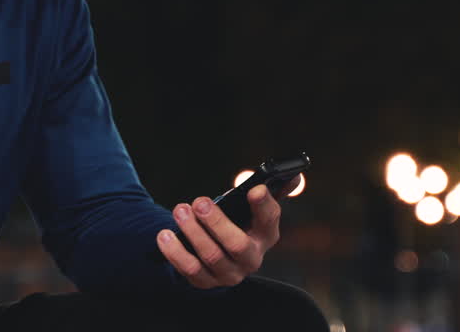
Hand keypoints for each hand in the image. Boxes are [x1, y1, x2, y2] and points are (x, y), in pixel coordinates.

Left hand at [156, 183, 288, 289]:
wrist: (219, 253)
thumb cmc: (238, 221)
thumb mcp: (252, 207)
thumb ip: (271, 189)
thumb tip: (294, 177)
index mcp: (266, 233)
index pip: (270, 219)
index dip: (263, 205)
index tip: (253, 189)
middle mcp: (252, 258)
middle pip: (237, 244)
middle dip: (216, 222)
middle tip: (199, 202)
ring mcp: (230, 273)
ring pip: (211, 256)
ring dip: (193, 233)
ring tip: (180, 211)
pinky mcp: (207, 282)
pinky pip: (190, 270)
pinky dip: (175, 252)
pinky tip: (164, 235)